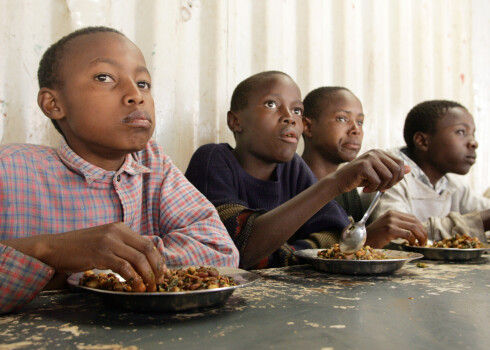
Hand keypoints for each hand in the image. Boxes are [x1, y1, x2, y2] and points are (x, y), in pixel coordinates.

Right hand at [2, 222, 165, 291]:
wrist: (54, 248)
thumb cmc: (80, 248)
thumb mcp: (105, 242)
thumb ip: (122, 247)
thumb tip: (143, 261)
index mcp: (120, 228)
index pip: (147, 243)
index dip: (158, 259)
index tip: (162, 273)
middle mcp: (117, 231)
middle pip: (147, 249)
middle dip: (157, 267)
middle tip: (159, 282)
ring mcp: (108, 241)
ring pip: (138, 258)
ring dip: (147, 275)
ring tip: (149, 287)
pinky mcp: (100, 253)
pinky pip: (123, 266)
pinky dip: (133, 278)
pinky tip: (134, 286)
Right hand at [329, 150, 408, 194]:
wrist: (339, 181)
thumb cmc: (358, 178)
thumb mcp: (377, 174)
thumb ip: (392, 171)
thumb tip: (409, 169)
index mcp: (379, 152)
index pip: (399, 163)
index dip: (397, 177)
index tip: (387, 184)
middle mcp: (375, 152)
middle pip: (396, 170)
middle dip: (391, 183)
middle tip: (380, 188)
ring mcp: (369, 158)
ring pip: (388, 176)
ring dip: (381, 187)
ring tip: (372, 188)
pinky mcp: (363, 166)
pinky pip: (377, 181)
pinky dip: (373, 189)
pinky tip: (365, 189)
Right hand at [365, 210, 427, 246]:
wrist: (363, 239)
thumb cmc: (375, 235)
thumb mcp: (387, 225)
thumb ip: (399, 224)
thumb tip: (415, 230)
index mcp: (393, 213)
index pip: (412, 218)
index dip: (421, 227)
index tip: (423, 236)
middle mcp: (392, 215)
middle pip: (415, 222)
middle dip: (423, 233)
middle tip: (424, 242)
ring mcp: (391, 221)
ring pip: (413, 227)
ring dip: (420, 237)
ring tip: (420, 244)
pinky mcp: (390, 229)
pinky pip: (408, 234)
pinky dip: (412, 240)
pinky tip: (411, 244)